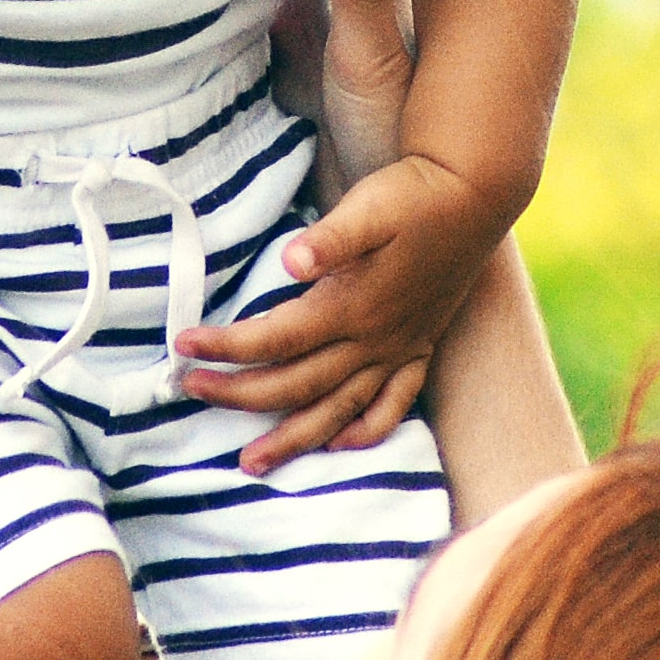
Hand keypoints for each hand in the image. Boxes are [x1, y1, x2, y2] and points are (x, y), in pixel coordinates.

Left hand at [174, 152, 508, 471]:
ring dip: (293, 439)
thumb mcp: (370, 207)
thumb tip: (290, 260)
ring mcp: (398, 350)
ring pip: (338, 409)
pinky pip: (392, 405)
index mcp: (351, 306)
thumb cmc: (415, 196)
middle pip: (295, 383)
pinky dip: (366, 431)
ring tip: (252, 463)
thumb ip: (331, 238)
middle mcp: (373, 340)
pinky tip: (342, 446)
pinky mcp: (419, 348)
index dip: (226, 346)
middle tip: (190, 390)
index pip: (275, 339)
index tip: (183, 345)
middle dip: (239, 394)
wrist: (476, 195)